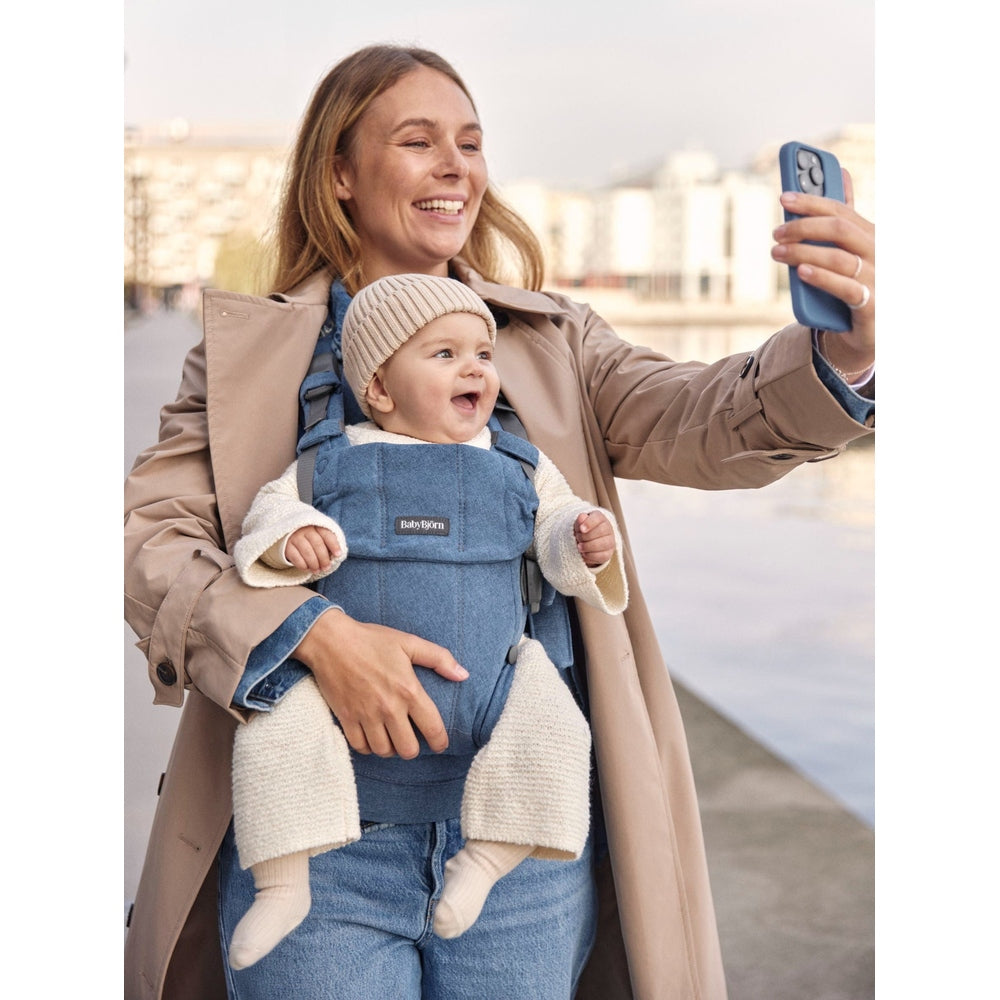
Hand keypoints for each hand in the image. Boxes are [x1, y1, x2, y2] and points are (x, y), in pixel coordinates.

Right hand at [285, 526, 341, 572]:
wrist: (286, 534)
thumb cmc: (307, 537)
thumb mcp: (317, 535)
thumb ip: (327, 542)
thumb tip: (337, 555)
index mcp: (316, 526)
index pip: (327, 534)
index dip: (334, 545)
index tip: (338, 554)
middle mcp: (305, 530)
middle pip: (317, 544)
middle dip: (324, 558)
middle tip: (326, 567)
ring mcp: (295, 537)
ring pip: (307, 551)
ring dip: (314, 563)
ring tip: (317, 570)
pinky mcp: (286, 546)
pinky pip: (296, 557)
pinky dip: (302, 565)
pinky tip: (306, 568)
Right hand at [292, 608, 467, 758]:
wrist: (331, 640)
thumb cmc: (371, 640)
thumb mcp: (408, 642)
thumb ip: (439, 658)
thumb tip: (463, 675)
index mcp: (408, 690)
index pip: (432, 728)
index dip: (440, 742)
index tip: (440, 744)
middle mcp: (389, 708)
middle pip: (408, 749)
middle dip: (414, 748)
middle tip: (412, 739)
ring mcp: (366, 716)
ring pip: (384, 751)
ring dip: (391, 748)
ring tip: (392, 737)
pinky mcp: (346, 719)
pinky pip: (361, 747)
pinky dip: (368, 747)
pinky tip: (373, 737)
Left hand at [574, 511, 614, 566]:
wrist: (586, 542)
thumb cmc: (582, 531)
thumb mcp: (579, 524)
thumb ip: (580, 520)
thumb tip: (582, 517)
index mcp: (600, 519)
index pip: (598, 518)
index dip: (589, 523)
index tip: (581, 529)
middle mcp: (608, 529)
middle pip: (601, 530)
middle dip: (586, 536)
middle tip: (578, 538)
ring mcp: (610, 542)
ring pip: (603, 544)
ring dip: (588, 546)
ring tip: (579, 547)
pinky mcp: (608, 554)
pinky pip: (602, 556)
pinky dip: (590, 555)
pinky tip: (584, 553)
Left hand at [771, 168, 874, 372]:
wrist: (873, 331)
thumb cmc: (858, 285)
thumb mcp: (852, 251)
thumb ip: (844, 218)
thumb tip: (842, 173)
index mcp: (871, 235)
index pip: (841, 210)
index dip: (812, 201)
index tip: (783, 198)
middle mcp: (878, 252)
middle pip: (840, 229)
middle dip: (804, 226)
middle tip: (776, 233)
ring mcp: (878, 278)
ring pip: (839, 258)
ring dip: (803, 252)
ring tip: (777, 252)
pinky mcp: (871, 304)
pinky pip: (845, 288)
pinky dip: (821, 278)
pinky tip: (800, 272)